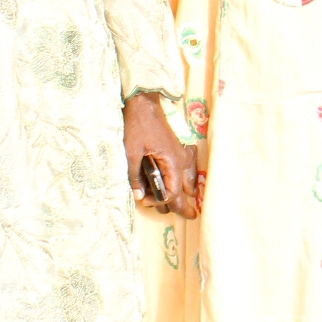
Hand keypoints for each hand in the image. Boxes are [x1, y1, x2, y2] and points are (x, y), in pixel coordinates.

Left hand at [123, 92, 200, 217]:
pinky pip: (188, 169)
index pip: (171, 192)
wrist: (144, 105)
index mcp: (171, 163)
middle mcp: (181, 161)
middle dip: (185, 204)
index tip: (144, 201)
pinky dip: (188, 178)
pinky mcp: (179, 149)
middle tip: (190, 217)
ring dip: (186, 192)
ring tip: (186, 203)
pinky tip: (187, 183)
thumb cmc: (137, 127)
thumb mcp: (131, 153)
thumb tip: (139, 196)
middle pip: (184, 189)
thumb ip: (135, 177)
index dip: (159, 201)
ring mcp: (182, 154)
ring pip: (189, 179)